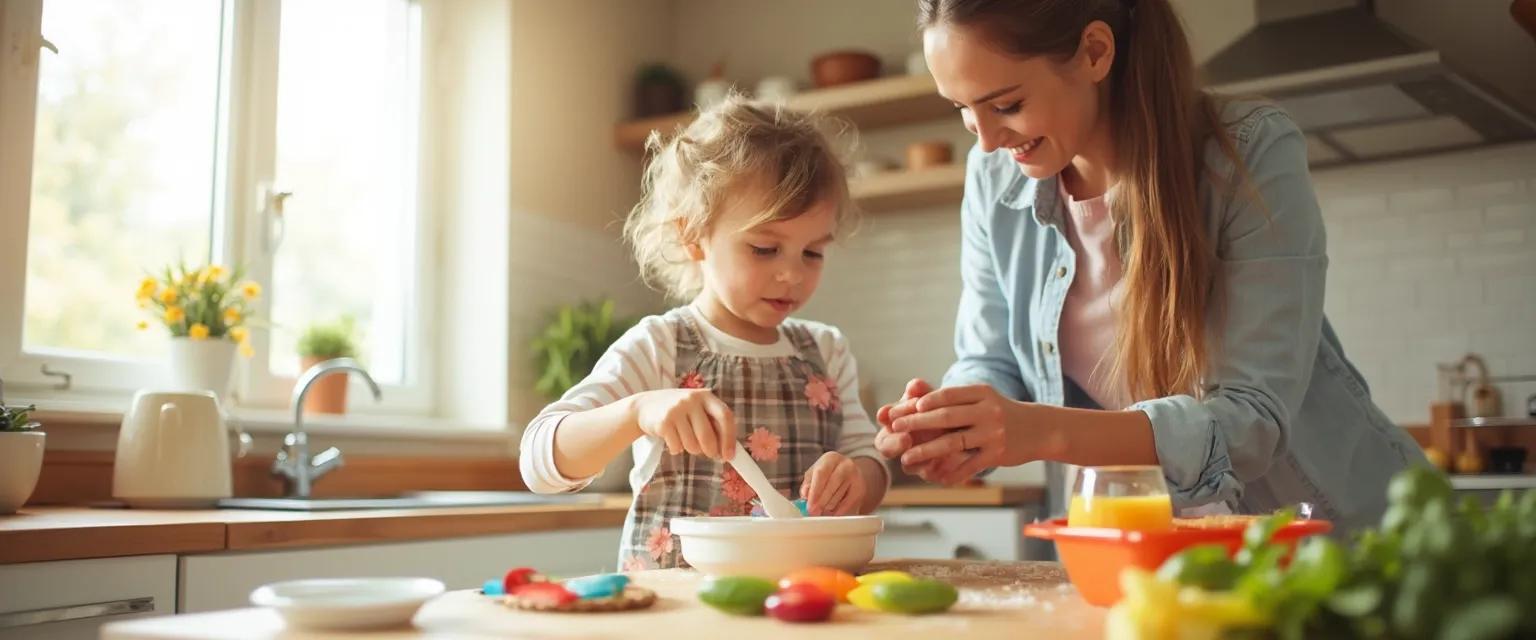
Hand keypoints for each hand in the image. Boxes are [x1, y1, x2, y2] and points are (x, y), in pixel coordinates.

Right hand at [629, 389, 735, 459]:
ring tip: (684, 439)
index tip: (729, 455)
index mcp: (706, 396)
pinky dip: (676, 449)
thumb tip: (728, 451)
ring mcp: (676, 410)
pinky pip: (677, 447)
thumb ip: (712, 424)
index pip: (725, 416)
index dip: (729, 438)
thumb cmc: (679, 412)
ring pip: (692, 445)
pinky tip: (671, 439)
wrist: (644, 406)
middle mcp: (691, 400)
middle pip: (708, 436)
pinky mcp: (663, 422)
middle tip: (710, 455)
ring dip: (691, 450)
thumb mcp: (697, 410)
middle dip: (711, 451)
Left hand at [800, 452, 865, 515]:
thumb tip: (805, 495)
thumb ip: (808, 484)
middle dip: (821, 501)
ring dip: (828, 506)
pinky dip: (838, 511)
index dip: (815, 491)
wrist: (851, 474)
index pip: (821, 473)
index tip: (809, 505)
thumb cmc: (828, 475)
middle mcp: (846, 465)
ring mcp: (856, 477)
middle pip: (831, 485)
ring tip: (823, 507)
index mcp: (831, 458)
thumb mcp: (814, 474)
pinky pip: (847, 505)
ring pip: (838, 497)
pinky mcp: (861, 490)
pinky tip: (832, 512)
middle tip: (813, 512)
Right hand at [875, 378, 943, 475]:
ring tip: (932, 453)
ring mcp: (916, 461)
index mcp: (895, 422)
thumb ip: (923, 392)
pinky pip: (933, 475)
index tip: (889, 414)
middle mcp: (901, 444)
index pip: (884, 421)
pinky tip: (952, 459)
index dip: (885, 419)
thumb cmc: (938, 409)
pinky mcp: (934, 473)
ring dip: (918, 459)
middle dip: (894, 443)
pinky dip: (940, 469)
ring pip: (909, 466)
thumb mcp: (930, 398)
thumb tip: (916, 384)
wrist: (963, 428)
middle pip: (887, 448)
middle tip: (906, 438)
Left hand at [888, 384, 1016, 485]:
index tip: (903, 408)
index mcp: (981, 393)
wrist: (1039, 428)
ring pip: (953, 443)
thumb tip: (917, 401)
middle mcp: (988, 411)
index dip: (923, 402)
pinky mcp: (997, 454)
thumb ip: (957, 400)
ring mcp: (993, 433)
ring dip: (926, 451)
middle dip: (917, 423)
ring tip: (906, 459)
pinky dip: (951, 472)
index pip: (947, 395)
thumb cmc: (1002, 412)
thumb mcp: (984, 398)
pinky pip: (969, 465)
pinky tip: (935, 478)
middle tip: (895, 428)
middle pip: (946, 417)